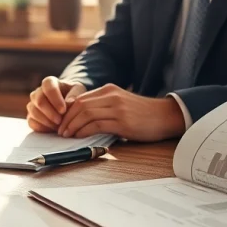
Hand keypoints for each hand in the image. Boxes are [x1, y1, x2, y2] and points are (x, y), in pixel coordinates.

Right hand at [26, 76, 85, 132]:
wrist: (68, 104)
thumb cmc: (73, 95)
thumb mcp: (78, 91)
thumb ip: (75, 94)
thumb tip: (68, 102)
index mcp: (49, 82)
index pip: (48, 87)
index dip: (55, 99)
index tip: (63, 110)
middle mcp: (38, 92)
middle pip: (39, 101)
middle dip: (50, 113)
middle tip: (61, 121)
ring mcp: (33, 104)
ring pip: (34, 112)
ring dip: (47, 121)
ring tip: (58, 126)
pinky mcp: (31, 116)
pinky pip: (32, 122)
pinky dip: (42, 127)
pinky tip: (52, 129)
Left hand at [56, 84, 185, 141]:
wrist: (166, 116)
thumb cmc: (143, 114)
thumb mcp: (121, 104)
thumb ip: (103, 107)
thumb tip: (82, 120)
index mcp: (109, 90)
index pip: (80, 98)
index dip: (67, 111)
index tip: (61, 122)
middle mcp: (112, 96)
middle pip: (80, 105)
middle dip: (66, 119)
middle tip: (60, 131)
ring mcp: (117, 108)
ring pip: (86, 114)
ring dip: (72, 125)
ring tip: (66, 135)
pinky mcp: (122, 121)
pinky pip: (96, 124)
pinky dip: (84, 131)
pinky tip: (79, 137)